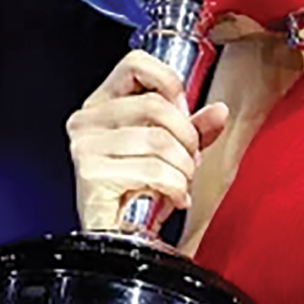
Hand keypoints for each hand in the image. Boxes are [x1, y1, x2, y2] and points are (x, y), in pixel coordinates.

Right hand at [66, 50, 230, 230]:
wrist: (118, 239)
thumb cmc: (137, 193)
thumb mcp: (171, 153)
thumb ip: (194, 128)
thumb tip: (219, 111)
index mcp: (101, 105)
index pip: (135, 64)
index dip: (169, 83)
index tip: (184, 110)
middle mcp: (86, 121)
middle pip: (155, 106)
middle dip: (187, 137)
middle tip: (189, 159)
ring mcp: (84, 147)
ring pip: (159, 140)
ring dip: (183, 167)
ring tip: (180, 182)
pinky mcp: (91, 174)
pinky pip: (153, 170)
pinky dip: (176, 187)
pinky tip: (173, 198)